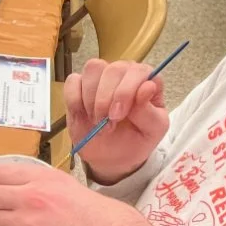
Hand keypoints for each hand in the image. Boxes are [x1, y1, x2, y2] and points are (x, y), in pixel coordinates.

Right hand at [64, 59, 168, 184]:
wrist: (113, 156)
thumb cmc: (136, 139)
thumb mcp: (152, 131)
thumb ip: (150, 111)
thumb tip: (147, 87)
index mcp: (145, 80)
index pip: (137, 71)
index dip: (125, 92)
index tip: (117, 116)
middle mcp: (124, 73)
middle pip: (113, 70)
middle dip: (106, 99)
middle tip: (107, 124)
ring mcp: (100, 78)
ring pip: (92, 70)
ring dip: (90, 99)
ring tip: (97, 122)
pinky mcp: (78, 87)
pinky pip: (72, 82)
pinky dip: (74, 100)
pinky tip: (82, 115)